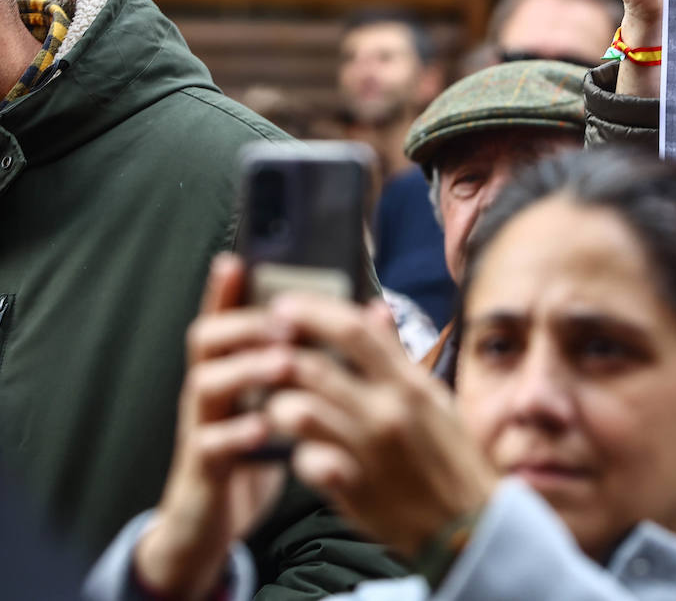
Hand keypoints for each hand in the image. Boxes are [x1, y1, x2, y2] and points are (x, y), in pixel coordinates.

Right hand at [135, 256, 289, 600]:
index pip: (228, 316)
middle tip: (285, 319)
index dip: (228, 288)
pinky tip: (262, 429)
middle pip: (209, 339)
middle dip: (246, 324)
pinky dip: (237, 434)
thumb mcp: (288, 399)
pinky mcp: (202, 466)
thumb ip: (320, 358)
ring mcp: (201, 425)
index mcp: (234, 366)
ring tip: (282, 363)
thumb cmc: (258, 449)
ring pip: (205, 384)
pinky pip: (211, 445)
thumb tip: (371, 313)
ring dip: (245, 370)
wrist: (215, 520)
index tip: (238, 258)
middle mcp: (212, 388)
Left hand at [265, 297, 496, 558]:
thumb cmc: (450, 457)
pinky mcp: (353, 490)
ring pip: (301, 412)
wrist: (466, 525)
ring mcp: (368, 452)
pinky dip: (297, 453)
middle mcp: (387, 413)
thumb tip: (375, 310)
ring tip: (278, 404)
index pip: (355, 331)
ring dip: (281, 404)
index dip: (313, 313)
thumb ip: (398, 355)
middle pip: (316, 368)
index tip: (284, 304)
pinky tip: (299, 451)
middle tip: (259, 351)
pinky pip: (306, 463)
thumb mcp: (434, 397)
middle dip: (278, 354)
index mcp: (409, 385)